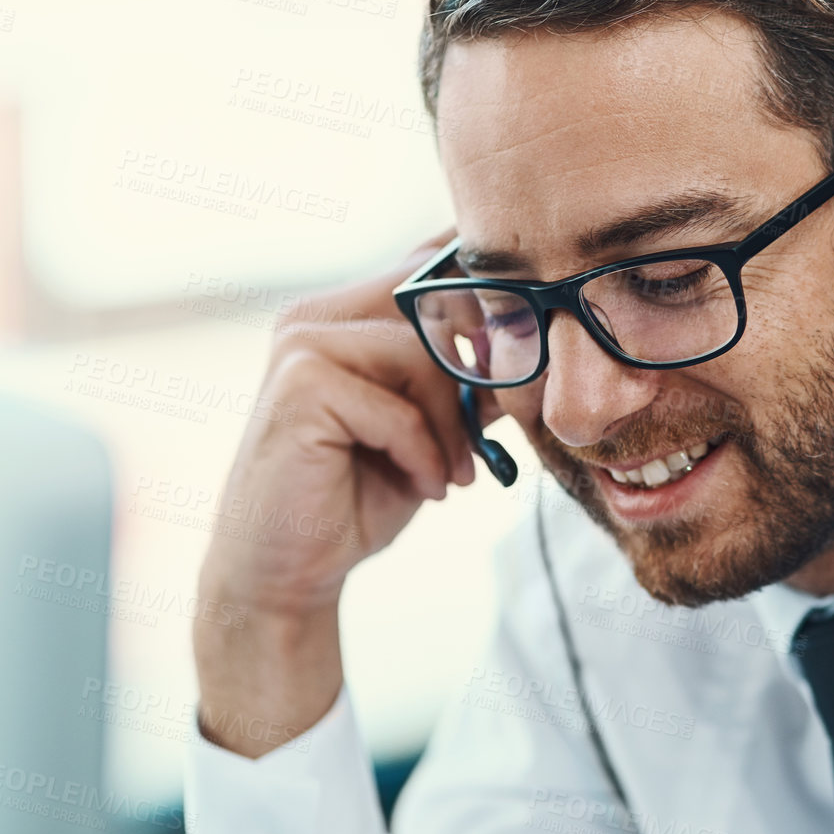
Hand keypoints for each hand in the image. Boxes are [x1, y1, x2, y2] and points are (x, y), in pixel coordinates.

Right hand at [193, 227, 504, 755]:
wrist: (290, 568)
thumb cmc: (361, 491)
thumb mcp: (434, 425)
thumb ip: (472, 377)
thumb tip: (544, 341)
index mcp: (345, 309)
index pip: (426, 266)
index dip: (485, 294)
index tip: (526, 342)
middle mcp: (317, 313)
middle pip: (436, 304)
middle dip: (480, 369)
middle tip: (490, 428)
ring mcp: (302, 343)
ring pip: (424, 355)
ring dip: (453, 426)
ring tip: (453, 472)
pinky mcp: (301, 386)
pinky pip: (400, 408)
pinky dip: (425, 454)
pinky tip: (424, 485)